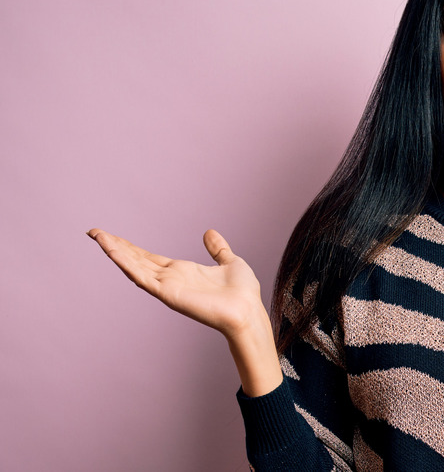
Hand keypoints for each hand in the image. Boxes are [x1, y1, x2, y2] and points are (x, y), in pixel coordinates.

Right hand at [87, 228, 266, 340]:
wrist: (247, 311)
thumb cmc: (242, 293)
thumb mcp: (230, 262)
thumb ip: (218, 249)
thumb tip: (209, 233)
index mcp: (181, 271)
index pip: (148, 257)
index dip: (130, 247)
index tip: (112, 236)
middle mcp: (170, 279)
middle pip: (136, 259)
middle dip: (116, 246)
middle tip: (95, 232)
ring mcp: (166, 287)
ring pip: (134, 266)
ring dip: (115, 251)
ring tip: (97, 236)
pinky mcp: (167, 293)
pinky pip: (142, 277)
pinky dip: (126, 263)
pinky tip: (112, 251)